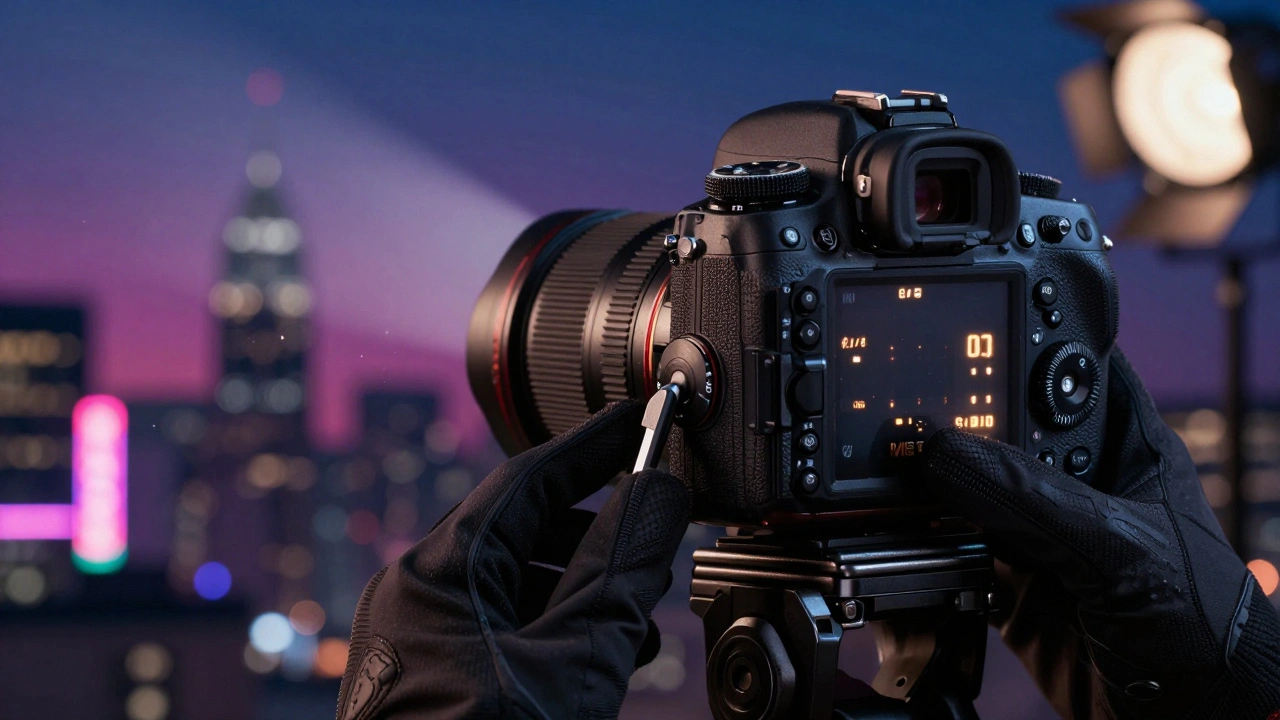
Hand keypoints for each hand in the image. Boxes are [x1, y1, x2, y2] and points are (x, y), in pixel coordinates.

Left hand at [336, 401, 690, 719]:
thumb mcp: (569, 664)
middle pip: (525, 531)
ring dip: (586, 591)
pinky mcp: (436, 678)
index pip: (526, 479)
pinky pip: (505, 628)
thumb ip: (620, 573)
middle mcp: (418, 596)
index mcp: (434, 573)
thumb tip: (660, 495)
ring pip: (519, 584)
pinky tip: (601, 658)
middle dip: (600, 534)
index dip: (591, 447)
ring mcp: (423, 641)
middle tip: (658, 534)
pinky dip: (558, 631)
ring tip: (639, 620)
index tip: (638, 422)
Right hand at [921, 350, 1279, 718]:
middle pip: (1005, 426)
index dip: (1024, 340)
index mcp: (1126, 448)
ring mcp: (1042, 534)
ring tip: (901, 472)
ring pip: (972, 488)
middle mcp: (1079, 484)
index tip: (961, 329)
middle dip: (960, 417)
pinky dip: (928, 545)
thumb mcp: (1116, 549)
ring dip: (938, 487)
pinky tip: (914, 536)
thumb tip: (946, 453)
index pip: (1070, 368)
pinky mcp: (1010, 584)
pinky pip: (954, 549)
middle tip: (912, 409)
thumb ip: (1031, 498)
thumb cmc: (1202, 628)